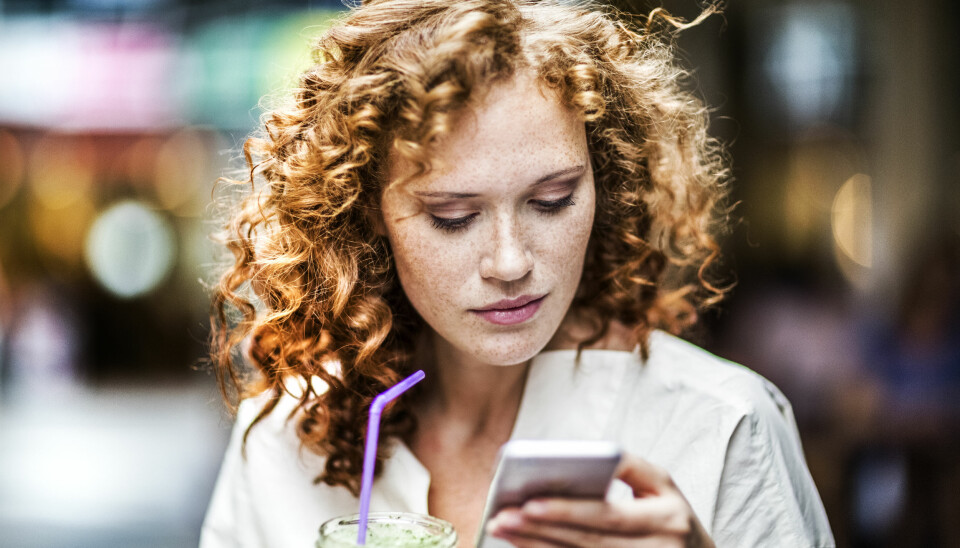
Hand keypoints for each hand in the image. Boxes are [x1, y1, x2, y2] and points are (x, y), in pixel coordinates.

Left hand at [486, 453, 714, 547]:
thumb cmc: (671, 515)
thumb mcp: (663, 486)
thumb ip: (630, 467)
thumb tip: (591, 454)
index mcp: (666, 518)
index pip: (608, 515)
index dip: (567, 510)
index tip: (529, 502)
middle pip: (588, 541)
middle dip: (539, 530)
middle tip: (501, 517)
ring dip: (536, 546)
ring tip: (502, 528)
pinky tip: (526, 546)